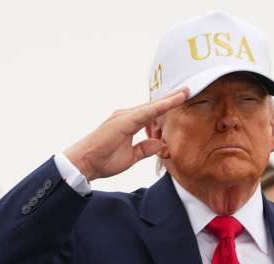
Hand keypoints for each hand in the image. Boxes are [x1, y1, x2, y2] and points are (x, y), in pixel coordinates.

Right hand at [63, 88, 188, 181]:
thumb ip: (145, 148)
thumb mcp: (131, 157)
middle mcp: (126, 116)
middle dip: (171, 98)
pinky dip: (161, 106)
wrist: (84, 164)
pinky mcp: (124, 121)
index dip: (167, 106)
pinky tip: (174, 101)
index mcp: (129, 123)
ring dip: (169, 100)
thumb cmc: (103, 161)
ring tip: (185, 93)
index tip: (182, 99)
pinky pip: (147, 112)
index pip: (152, 113)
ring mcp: (124, 116)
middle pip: (153, 106)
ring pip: (152, 106)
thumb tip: (160, 144)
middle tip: (189, 89)